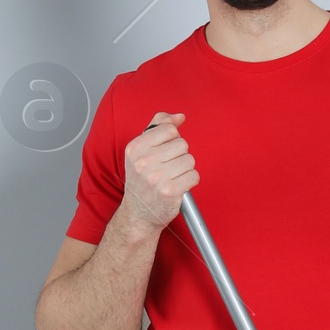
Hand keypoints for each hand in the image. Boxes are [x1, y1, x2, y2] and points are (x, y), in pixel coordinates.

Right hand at [123, 112, 197, 231]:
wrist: (138, 213)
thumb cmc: (142, 180)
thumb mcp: (142, 150)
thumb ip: (159, 127)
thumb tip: (180, 117)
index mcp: (135, 148)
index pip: (169, 129)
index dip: (172, 140)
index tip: (164, 152)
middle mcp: (143, 162)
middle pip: (182, 144)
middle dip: (179, 155)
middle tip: (167, 168)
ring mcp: (156, 178)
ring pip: (190, 160)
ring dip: (185, 169)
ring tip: (172, 177)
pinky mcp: (169, 192)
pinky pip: (194, 176)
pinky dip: (190, 181)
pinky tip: (178, 186)